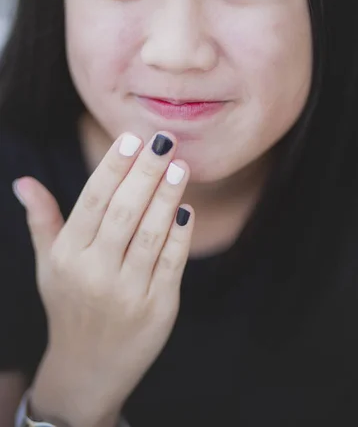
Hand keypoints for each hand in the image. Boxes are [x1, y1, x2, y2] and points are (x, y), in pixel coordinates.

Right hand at [13, 130, 193, 420]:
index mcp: (68, 255)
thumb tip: (23, 181)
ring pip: (151, 234)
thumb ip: (42, 219)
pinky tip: (186, 208)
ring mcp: (128, 292)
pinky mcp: (158, 307)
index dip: (114, 167)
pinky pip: (172, 262)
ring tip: (180, 166)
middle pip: (124, 211)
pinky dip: (181, 233)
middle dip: (146, 172)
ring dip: (168, 196)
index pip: (93, 200)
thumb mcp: (49, 264)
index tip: (132, 138)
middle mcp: (95, 272)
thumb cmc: (69, 304)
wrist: (89, 367)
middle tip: (164, 139)